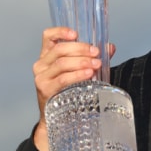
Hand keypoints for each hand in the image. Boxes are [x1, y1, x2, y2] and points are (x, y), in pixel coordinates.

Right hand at [31, 27, 115, 150]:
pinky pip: (63, 79)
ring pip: (62, 63)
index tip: (75, 33)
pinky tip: (89, 74)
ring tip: (96, 64)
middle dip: (81, 49)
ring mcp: (41, 78)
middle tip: (96, 53)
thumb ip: (93, 58)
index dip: (60, 31)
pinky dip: (77, 75)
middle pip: (60, 49)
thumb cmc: (69, 91)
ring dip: (81, 62)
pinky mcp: (45, 90)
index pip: (48, 37)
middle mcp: (41, 65)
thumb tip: (110, 47)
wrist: (58, 118)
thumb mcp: (79, 71)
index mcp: (47, 56)